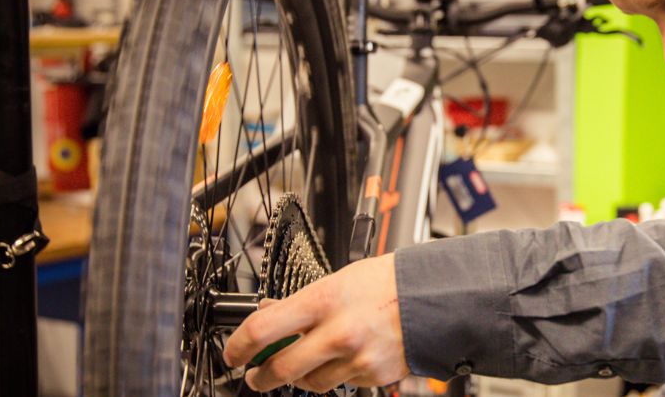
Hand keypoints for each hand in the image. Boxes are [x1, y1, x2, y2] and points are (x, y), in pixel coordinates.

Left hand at [222, 253, 410, 392]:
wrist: (431, 299)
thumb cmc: (385, 283)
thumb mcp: (336, 281)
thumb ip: (301, 301)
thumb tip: (269, 313)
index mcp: (322, 300)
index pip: (262, 329)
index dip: (238, 346)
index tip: (233, 353)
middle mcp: (336, 332)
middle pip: (279, 368)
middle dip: (260, 377)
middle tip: (255, 376)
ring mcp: (354, 358)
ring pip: (308, 382)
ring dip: (298, 377)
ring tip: (303, 365)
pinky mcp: (370, 376)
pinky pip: (340, 384)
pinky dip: (335, 375)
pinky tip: (344, 358)